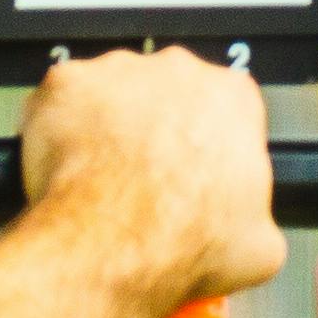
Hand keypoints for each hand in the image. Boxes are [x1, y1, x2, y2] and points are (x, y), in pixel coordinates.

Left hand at [20, 48, 284, 314]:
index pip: (227, 107)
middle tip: (145, 177)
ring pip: (111, 92)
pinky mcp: (67, 83)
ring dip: (107, 125)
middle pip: (166, 92)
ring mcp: (118, 72)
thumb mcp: (259, 246)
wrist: (117, 247)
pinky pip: (61, 100)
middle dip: (155, 127)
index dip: (208, 143)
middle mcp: (178, 70)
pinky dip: (58, 127)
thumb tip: (249, 230)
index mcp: (233, 98)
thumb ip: (257, 218)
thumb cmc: (183, 238)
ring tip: (103, 177)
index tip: (196, 170)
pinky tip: (66, 166)